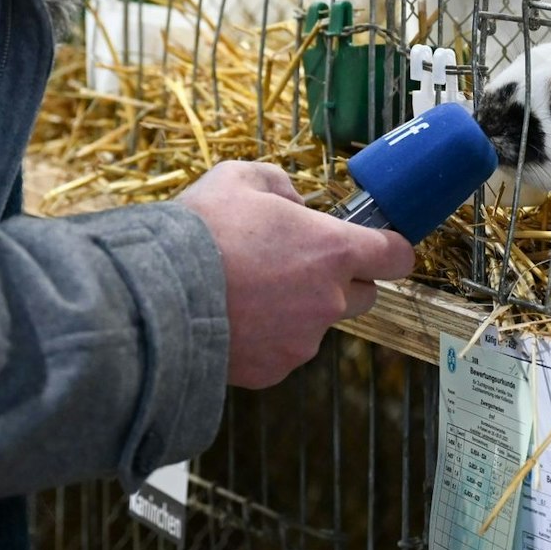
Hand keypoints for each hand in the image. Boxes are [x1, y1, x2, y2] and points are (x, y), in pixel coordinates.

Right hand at [176, 161, 416, 388]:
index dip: (390, 249)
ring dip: (298, 311)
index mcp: (332, 250)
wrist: (154, 295)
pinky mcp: (273, 371)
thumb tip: (294, 205)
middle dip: (341, 281)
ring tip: (249, 293)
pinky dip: (267, 339)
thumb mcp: (239, 178)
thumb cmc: (200, 230)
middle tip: (297, 266)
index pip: (396, 256)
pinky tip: (233, 319)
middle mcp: (328, 300)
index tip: (380, 246)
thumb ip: (280, 185)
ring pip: (317, 325)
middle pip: (363, 295)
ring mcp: (302, 341)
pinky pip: (283, 352)